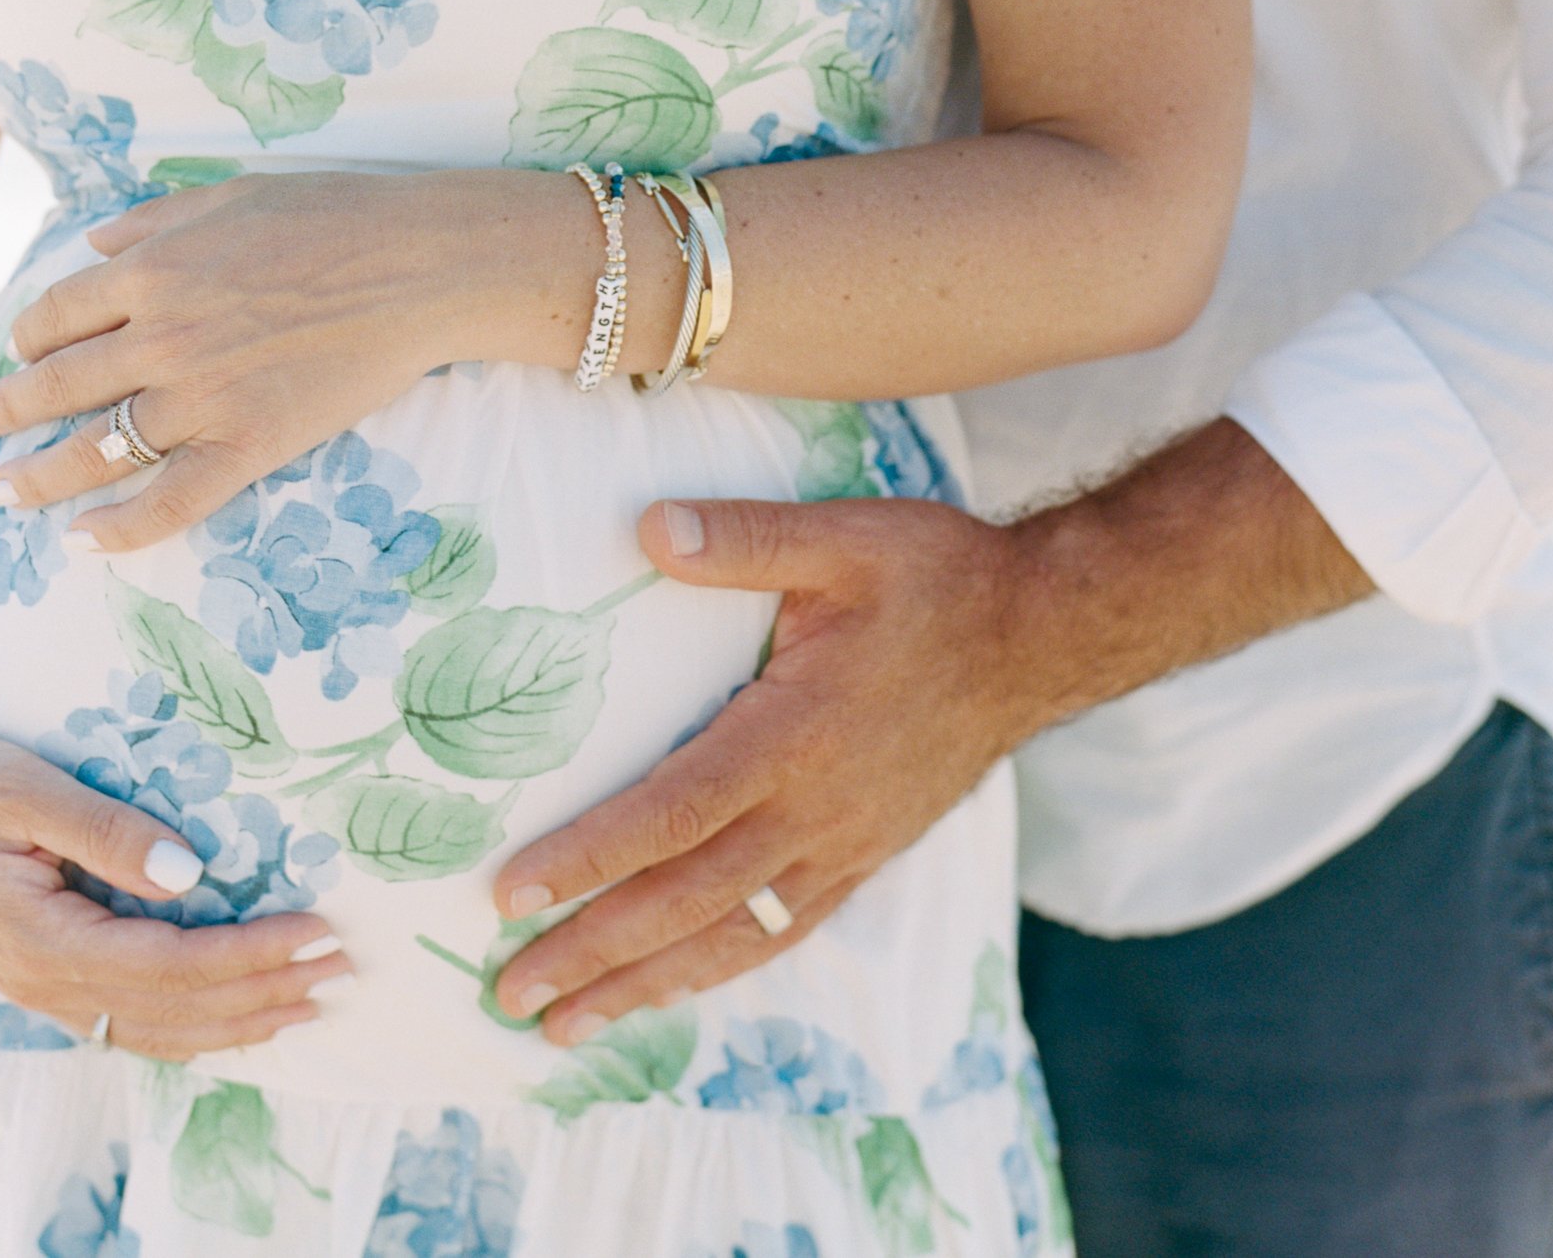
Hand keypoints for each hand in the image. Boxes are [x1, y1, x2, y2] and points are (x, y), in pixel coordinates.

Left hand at [0, 172, 507, 551]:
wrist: (419, 264)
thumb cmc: (332, 216)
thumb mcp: (230, 195)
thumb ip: (152, 220)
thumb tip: (93, 243)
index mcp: (152, 269)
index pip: (56, 315)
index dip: (28, 339)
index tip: (20, 354)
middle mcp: (162, 336)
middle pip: (59, 385)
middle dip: (11, 410)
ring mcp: (204, 396)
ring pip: (97, 449)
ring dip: (41, 477)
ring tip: (9, 492)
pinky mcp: (251, 444)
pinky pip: (171, 500)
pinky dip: (122, 529)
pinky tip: (86, 542)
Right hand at [0, 734, 350, 1058]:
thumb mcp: (29, 789)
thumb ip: (108, 832)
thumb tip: (193, 872)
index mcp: (45, 938)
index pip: (172, 964)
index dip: (251, 954)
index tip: (318, 928)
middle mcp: (45, 982)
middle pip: (175, 1010)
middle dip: (265, 992)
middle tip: (342, 968)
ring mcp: (41, 990)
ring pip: (155, 1030)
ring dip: (238, 1020)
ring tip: (309, 1002)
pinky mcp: (42, 980)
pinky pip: (128, 1023)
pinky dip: (191, 1027)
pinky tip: (234, 1017)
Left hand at [487, 496, 1045, 1044]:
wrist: (1043, 634)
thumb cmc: (938, 577)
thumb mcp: (845, 536)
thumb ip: (746, 537)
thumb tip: (648, 528)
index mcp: (798, 733)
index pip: (675, 811)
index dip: (592, 857)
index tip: (514, 892)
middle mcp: (818, 808)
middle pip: (688, 899)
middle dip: (595, 951)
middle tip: (509, 994)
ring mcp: (846, 843)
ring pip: (731, 934)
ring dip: (644, 983)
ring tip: (564, 1025)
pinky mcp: (868, 854)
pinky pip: (783, 931)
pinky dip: (719, 969)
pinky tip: (672, 988)